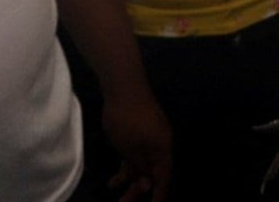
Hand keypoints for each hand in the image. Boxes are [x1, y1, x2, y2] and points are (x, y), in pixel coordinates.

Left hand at [103, 85, 171, 200]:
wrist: (124, 87)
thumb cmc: (127, 120)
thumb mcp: (130, 149)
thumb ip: (140, 168)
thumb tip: (148, 185)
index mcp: (163, 149)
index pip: (164, 178)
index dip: (158, 195)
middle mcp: (160, 145)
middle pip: (153, 173)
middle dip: (139, 190)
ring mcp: (151, 137)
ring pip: (143, 164)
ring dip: (131, 179)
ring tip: (114, 189)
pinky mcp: (141, 132)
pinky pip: (137, 155)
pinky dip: (127, 166)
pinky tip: (114, 178)